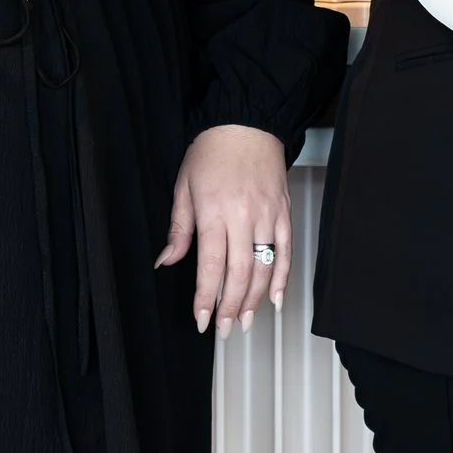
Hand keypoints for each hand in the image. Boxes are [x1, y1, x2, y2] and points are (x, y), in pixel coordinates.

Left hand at [158, 124, 293, 335]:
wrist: (246, 123)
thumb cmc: (210, 153)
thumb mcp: (184, 187)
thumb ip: (179, 229)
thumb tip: (166, 261)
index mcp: (213, 212)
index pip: (210, 265)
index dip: (206, 297)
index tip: (202, 320)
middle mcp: (242, 217)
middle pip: (239, 273)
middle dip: (231, 307)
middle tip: (225, 330)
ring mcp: (266, 216)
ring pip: (263, 267)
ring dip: (254, 300)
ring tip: (246, 322)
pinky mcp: (283, 213)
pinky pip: (286, 251)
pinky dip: (282, 278)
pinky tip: (275, 299)